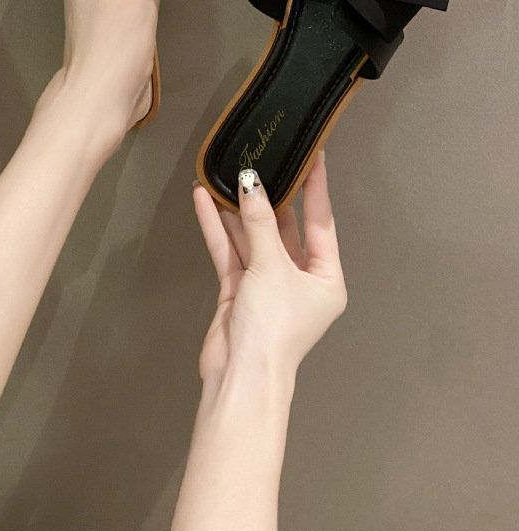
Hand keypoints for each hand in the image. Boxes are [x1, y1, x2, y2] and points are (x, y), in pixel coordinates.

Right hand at [193, 154, 346, 387]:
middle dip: (268, 196)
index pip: (321, 222)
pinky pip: (229, 251)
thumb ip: (258, 222)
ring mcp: (266, 283)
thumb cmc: (274, 324)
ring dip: (236, 208)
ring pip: (251, 237)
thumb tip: (250, 181)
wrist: (241, 376)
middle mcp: (299, 278)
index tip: (312, 154)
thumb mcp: (271, 267)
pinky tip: (203, 200)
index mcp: (325, 277)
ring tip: (222, 172)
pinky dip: (217, 227)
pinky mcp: (238, 289)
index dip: (315, 187)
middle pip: (283, 227)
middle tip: (260, 157)